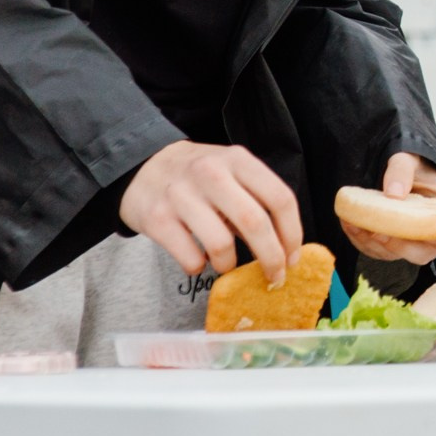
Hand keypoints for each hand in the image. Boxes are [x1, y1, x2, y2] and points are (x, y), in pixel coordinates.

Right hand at [120, 141, 303, 283]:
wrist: (142, 167)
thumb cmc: (198, 176)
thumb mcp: (230, 170)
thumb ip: (256, 198)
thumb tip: (284, 246)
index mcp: (238, 160)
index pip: (280, 198)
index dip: (292, 233)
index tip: (293, 256)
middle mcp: (211, 173)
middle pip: (255, 223)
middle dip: (271, 257)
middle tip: (275, 276)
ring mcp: (181, 195)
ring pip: (221, 244)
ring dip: (230, 264)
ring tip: (226, 264)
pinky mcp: (157, 219)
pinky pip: (190, 257)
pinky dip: (198, 266)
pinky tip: (197, 259)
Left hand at [338, 151, 435, 264]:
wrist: (399, 171)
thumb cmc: (415, 165)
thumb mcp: (410, 159)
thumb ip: (402, 170)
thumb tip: (393, 193)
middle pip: (425, 255)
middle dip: (401, 245)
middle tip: (379, 229)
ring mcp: (413, 243)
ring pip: (397, 256)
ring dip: (375, 243)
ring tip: (356, 221)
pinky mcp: (392, 246)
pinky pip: (377, 252)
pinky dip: (361, 240)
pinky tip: (350, 222)